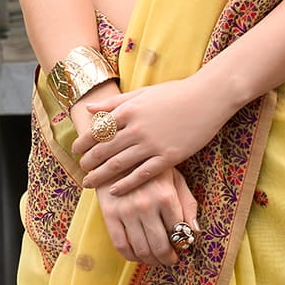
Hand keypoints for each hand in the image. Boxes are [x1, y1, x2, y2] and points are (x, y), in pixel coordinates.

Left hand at [69, 76, 231, 191]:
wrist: (208, 98)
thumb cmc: (176, 93)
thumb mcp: (143, 92)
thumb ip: (115, 102)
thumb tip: (90, 108)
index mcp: (129, 110)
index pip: (98, 130)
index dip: (83, 142)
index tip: (75, 151)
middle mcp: (137, 128)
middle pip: (103, 149)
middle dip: (88, 161)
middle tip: (80, 169)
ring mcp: (152, 144)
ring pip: (118, 164)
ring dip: (100, 175)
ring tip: (89, 183)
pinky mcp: (168, 157)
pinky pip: (142, 175)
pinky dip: (126, 184)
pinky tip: (115, 191)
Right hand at [97, 163, 200, 267]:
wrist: (117, 155)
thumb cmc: (151, 170)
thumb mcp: (175, 179)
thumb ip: (187, 204)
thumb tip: (194, 232)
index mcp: (166, 196)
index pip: (179, 232)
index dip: (182, 245)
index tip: (182, 248)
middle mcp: (147, 205)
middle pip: (160, 246)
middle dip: (168, 259)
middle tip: (171, 260)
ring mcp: (126, 211)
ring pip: (141, 250)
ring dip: (151, 261)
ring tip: (156, 260)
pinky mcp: (109, 215)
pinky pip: (121, 245)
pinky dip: (131, 256)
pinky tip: (138, 255)